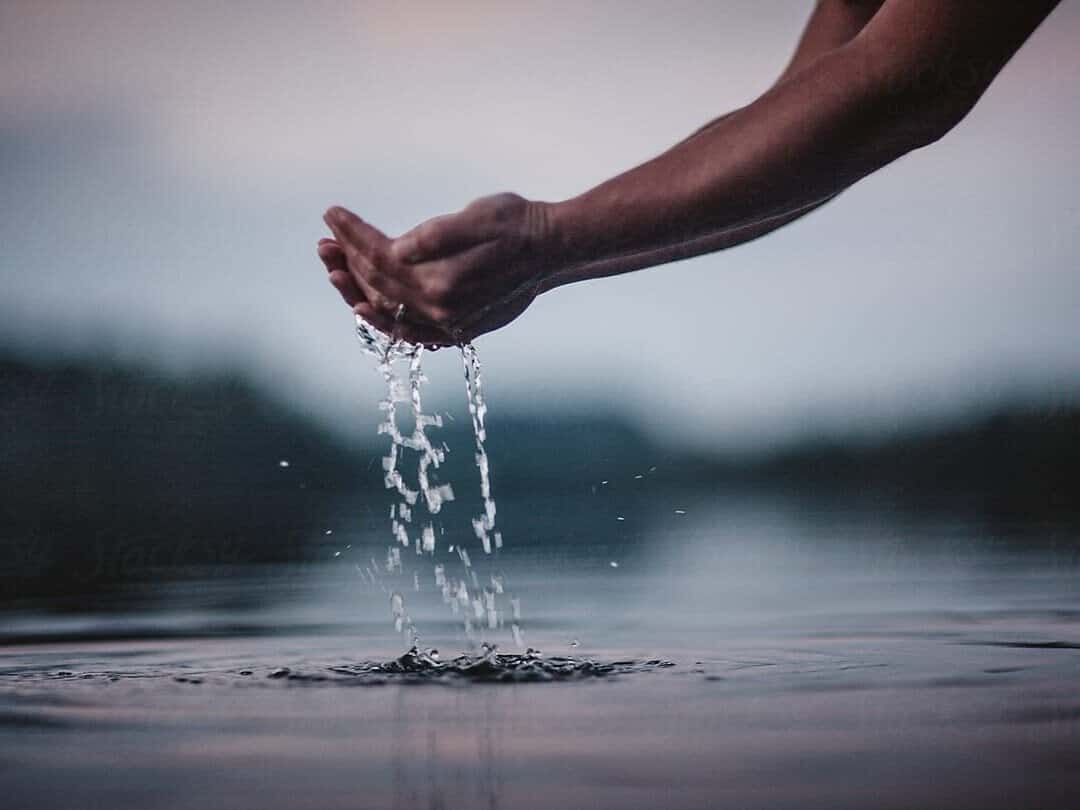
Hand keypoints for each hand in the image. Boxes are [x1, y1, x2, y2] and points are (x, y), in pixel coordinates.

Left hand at [320, 193, 555, 344]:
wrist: (552, 250)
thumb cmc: (516, 223)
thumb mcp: (477, 216)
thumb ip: (434, 236)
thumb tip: (394, 250)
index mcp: (441, 279)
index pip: (381, 257)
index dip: (353, 234)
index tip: (332, 214)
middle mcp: (441, 308)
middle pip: (379, 285)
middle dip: (348, 259)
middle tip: (324, 240)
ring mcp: (449, 322)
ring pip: (389, 308)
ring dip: (357, 287)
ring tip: (334, 267)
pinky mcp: (457, 328)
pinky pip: (410, 332)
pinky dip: (384, 322)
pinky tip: (364, 308)